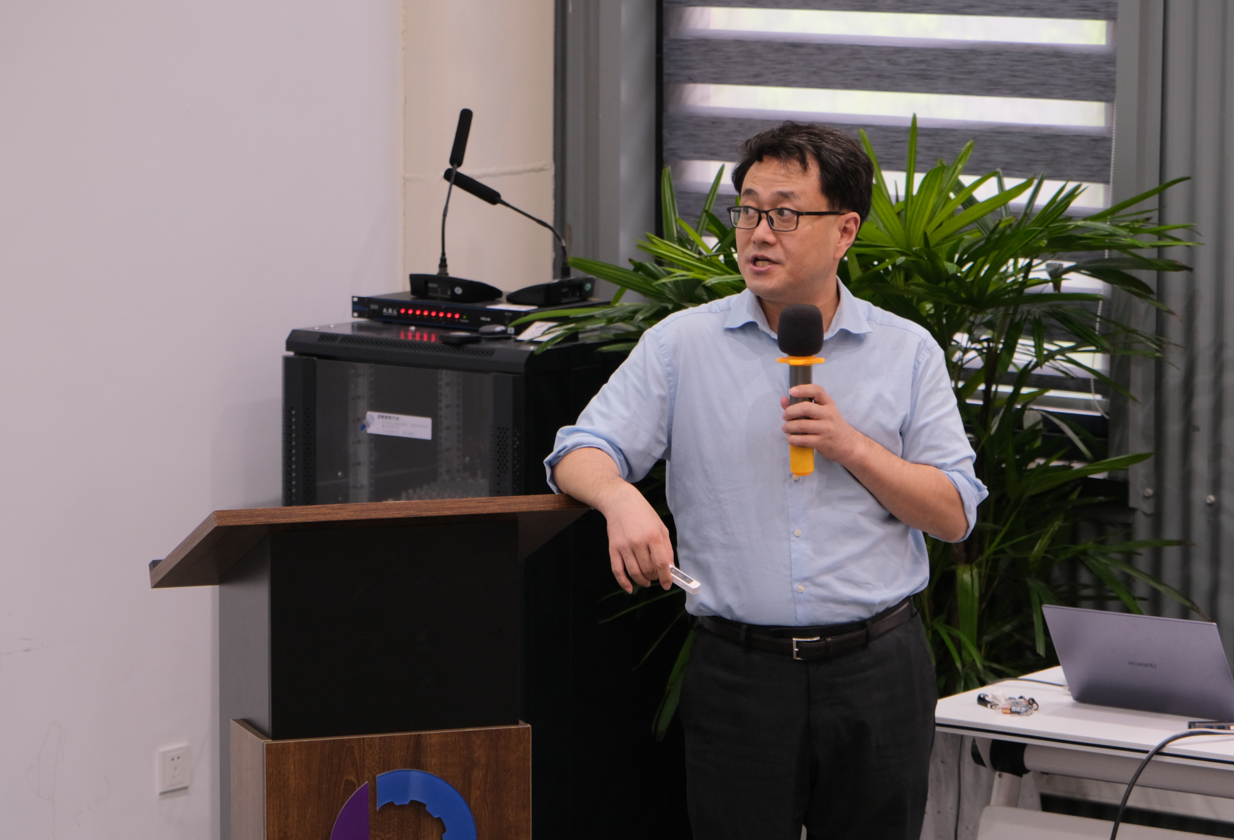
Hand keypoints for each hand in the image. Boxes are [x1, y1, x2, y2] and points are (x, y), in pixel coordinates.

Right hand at [552, 447, 674, 593]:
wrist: (620, 502)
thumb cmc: (643, 514)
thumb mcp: (661, 527)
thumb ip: (666, 548)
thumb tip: (669, 569)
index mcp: (653, 536)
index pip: (662, 563)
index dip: (666, 577)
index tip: (667, 584)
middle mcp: (638, 542)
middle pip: (648, 570)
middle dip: (655, 577)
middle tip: (657, 576)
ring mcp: (624, 546)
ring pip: (635, 573)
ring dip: (643, 581)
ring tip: (647, 581)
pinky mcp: (613, 549)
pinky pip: (617, 571)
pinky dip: (624, 583)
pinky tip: (630, 588)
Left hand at [780, 383, 863, 463]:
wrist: (848, 444)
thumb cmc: (831, 426)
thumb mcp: (823, 412)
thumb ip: (803, 405)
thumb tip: (784, 400)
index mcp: (829, 404)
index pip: (817, 391)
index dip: (803, 389)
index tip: (791, 391)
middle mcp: (828, 414)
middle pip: (806, 408)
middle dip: (790, 411)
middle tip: (785, 416)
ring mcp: (826, 429)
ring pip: (802, 425)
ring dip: (788, 427)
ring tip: (786, 428)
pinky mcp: (822, 442)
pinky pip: (803, 440)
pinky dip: (792, 439)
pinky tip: (790, 438)